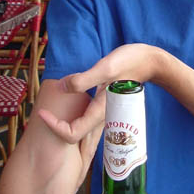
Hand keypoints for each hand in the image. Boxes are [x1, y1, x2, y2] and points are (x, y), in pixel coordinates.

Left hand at [38, 43, 161, 145]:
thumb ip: (84, 79)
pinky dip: (74, 108)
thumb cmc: (129, 62)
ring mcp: (104, 109)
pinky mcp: (105, 101)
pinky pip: (86, 112)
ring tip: (53, 102)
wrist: (150, 61)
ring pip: (80, 123)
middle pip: (75, 132)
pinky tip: (70, 93)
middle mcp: (102, 114)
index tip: (43, 112)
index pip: (72, 133)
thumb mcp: (105, 67)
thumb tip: (61, 88)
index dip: (54, 126)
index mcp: (101, 110)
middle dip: (56, 124)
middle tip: (44, 109)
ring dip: (64, 116)